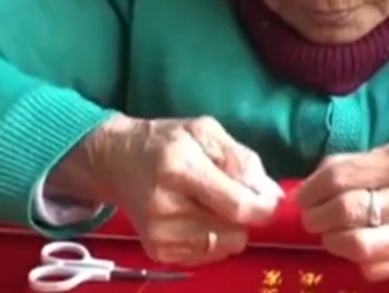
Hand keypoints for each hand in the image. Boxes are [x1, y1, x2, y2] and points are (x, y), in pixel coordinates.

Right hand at [57, 115, 282, 265]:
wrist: (116, 160)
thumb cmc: (166, 141)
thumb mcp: (206, 132)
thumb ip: (243, 161)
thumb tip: (272, 196)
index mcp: (182, 169)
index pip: (237, 206)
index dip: (263, 207)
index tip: (270, 199)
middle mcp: (167, 206)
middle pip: (235, 231)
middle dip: (246, 215)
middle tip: (233, 194)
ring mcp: (160, 234)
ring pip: (225, 246)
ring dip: (230, 227)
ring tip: (211, 203)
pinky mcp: (158, 251)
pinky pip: (209, 255)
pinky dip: (214, 238)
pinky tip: (198, 216)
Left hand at [294, 126, 388, 281]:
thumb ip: (363, 158)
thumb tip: (317, 178)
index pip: (344, 177)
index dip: (313, 187)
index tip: (302, 194)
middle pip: (347, 212)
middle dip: (316, 215)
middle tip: (309, 214)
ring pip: (358, 245)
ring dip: (331, 239)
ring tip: (327, 230)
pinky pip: (376, 268)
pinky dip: (355, 259)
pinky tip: (353, 244)